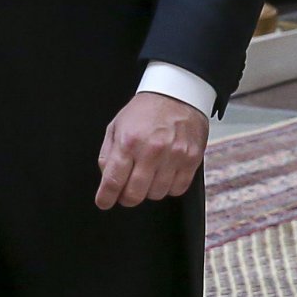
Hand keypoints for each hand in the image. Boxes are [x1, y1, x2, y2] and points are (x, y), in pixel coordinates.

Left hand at [95, 92, 208, 210]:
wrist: (177, 94)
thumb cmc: (145, 111)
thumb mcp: (116, 126)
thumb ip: (108, 154)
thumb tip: (107, 179)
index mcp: (129, 141)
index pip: (113, 180)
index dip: (106, 197)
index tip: (104, 202)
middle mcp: (151, 150)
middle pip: (135, 194)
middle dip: (126, 198)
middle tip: (125, 191)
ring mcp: (174, 156)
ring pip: (156, 194)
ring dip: (149, 191)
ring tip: (148, 176)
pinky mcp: (192, 159)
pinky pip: (177, 189)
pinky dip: (168, 187)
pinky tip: (164, 175)